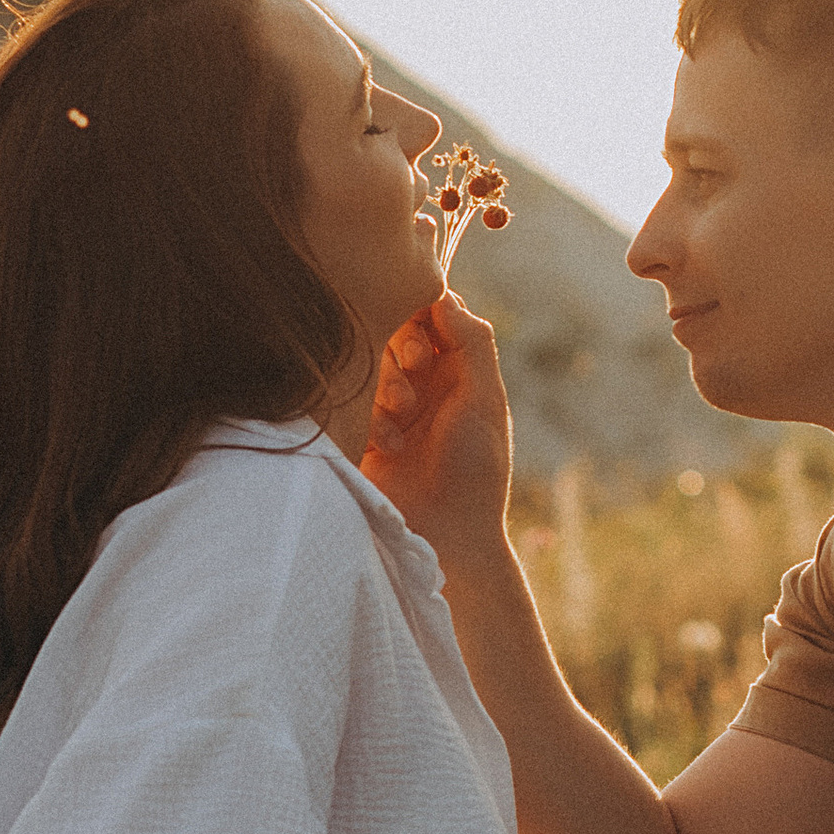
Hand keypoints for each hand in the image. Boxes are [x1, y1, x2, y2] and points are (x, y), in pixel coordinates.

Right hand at [362, 292, 513, 568]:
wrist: (448, 539)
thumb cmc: (476, 473)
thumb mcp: (484, 403)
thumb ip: (472, 344)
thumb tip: (446, 295)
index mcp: (456, 371)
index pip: (429, 314)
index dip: (421, 315)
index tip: (425, 341)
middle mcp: (420, 383)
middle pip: (393, 330)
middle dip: (401, 347)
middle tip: (413, 370)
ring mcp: (387, 407)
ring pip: (368, 362)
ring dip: (387, 383)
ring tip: (402, 418)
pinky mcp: (360, 431)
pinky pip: (350, 399)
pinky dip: (371, 417)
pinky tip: (388, 446)